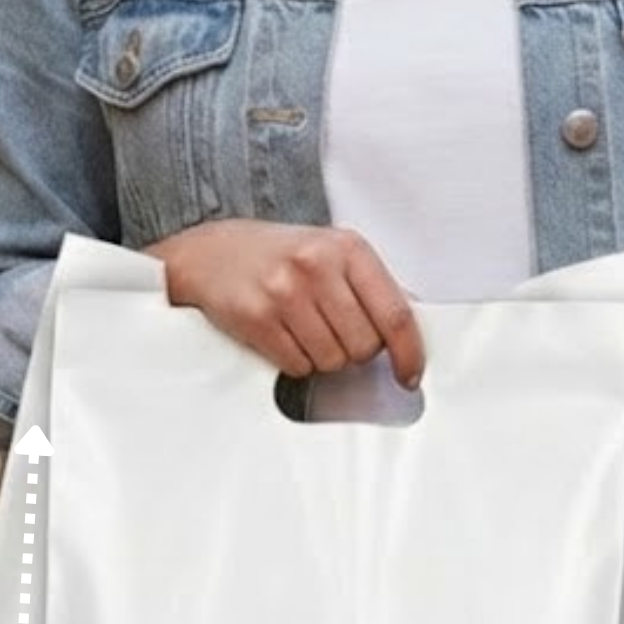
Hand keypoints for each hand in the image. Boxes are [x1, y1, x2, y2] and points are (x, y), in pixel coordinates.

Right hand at [144, 220, 423, 387]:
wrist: (211, 252)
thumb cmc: (280, 256)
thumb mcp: (332, 252)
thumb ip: (372, 287)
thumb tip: (413, 333)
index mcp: (348, 248)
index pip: (396, 314)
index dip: (409, 354)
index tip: (410, 375)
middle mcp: (317, 265)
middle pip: (365, 346)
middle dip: (355, 350)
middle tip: (334, 331)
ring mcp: (285, 291)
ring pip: (332, 361)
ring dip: (324, 357)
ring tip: (305, 328)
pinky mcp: (257, 318)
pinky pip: (298, 366)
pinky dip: (296, 361)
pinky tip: (284, 334)